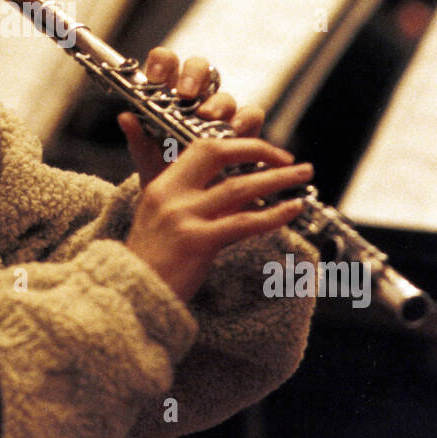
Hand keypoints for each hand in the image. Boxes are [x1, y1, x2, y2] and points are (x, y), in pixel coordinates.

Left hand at [117, 47, 261, 186]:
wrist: (183, 206)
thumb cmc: (162, 173)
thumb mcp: (145, 158)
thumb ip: (137, 138)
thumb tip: (124, 117)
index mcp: (168, 95)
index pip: (167, 63)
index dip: (163, 63)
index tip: (156, 78)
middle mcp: (196, 99)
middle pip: (199, 69)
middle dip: (193, 76)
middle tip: (185, 94)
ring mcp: (221, 113)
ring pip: (224, 94)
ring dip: (217, 102)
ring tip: (208, 117)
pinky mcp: (243, 130)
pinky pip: (251, 115)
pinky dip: (245, 120)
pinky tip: (236, 129)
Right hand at [117, 48, 312, 303]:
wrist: (133, 295)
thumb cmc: (151, 260)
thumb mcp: (159, 217)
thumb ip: (190, 197)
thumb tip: (222, 183)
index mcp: (163, 185)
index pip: (201, 147)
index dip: (236, 142)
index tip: (261, 150)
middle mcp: (171, 195)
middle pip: (218, 153)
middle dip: (259, 150)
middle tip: (289, 157)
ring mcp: (183, 217)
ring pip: (239, 187)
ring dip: (277, 178)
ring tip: (303, 175)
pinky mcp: (197, 242)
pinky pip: (244, 223)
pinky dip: (274, 213)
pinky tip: (292, 209)